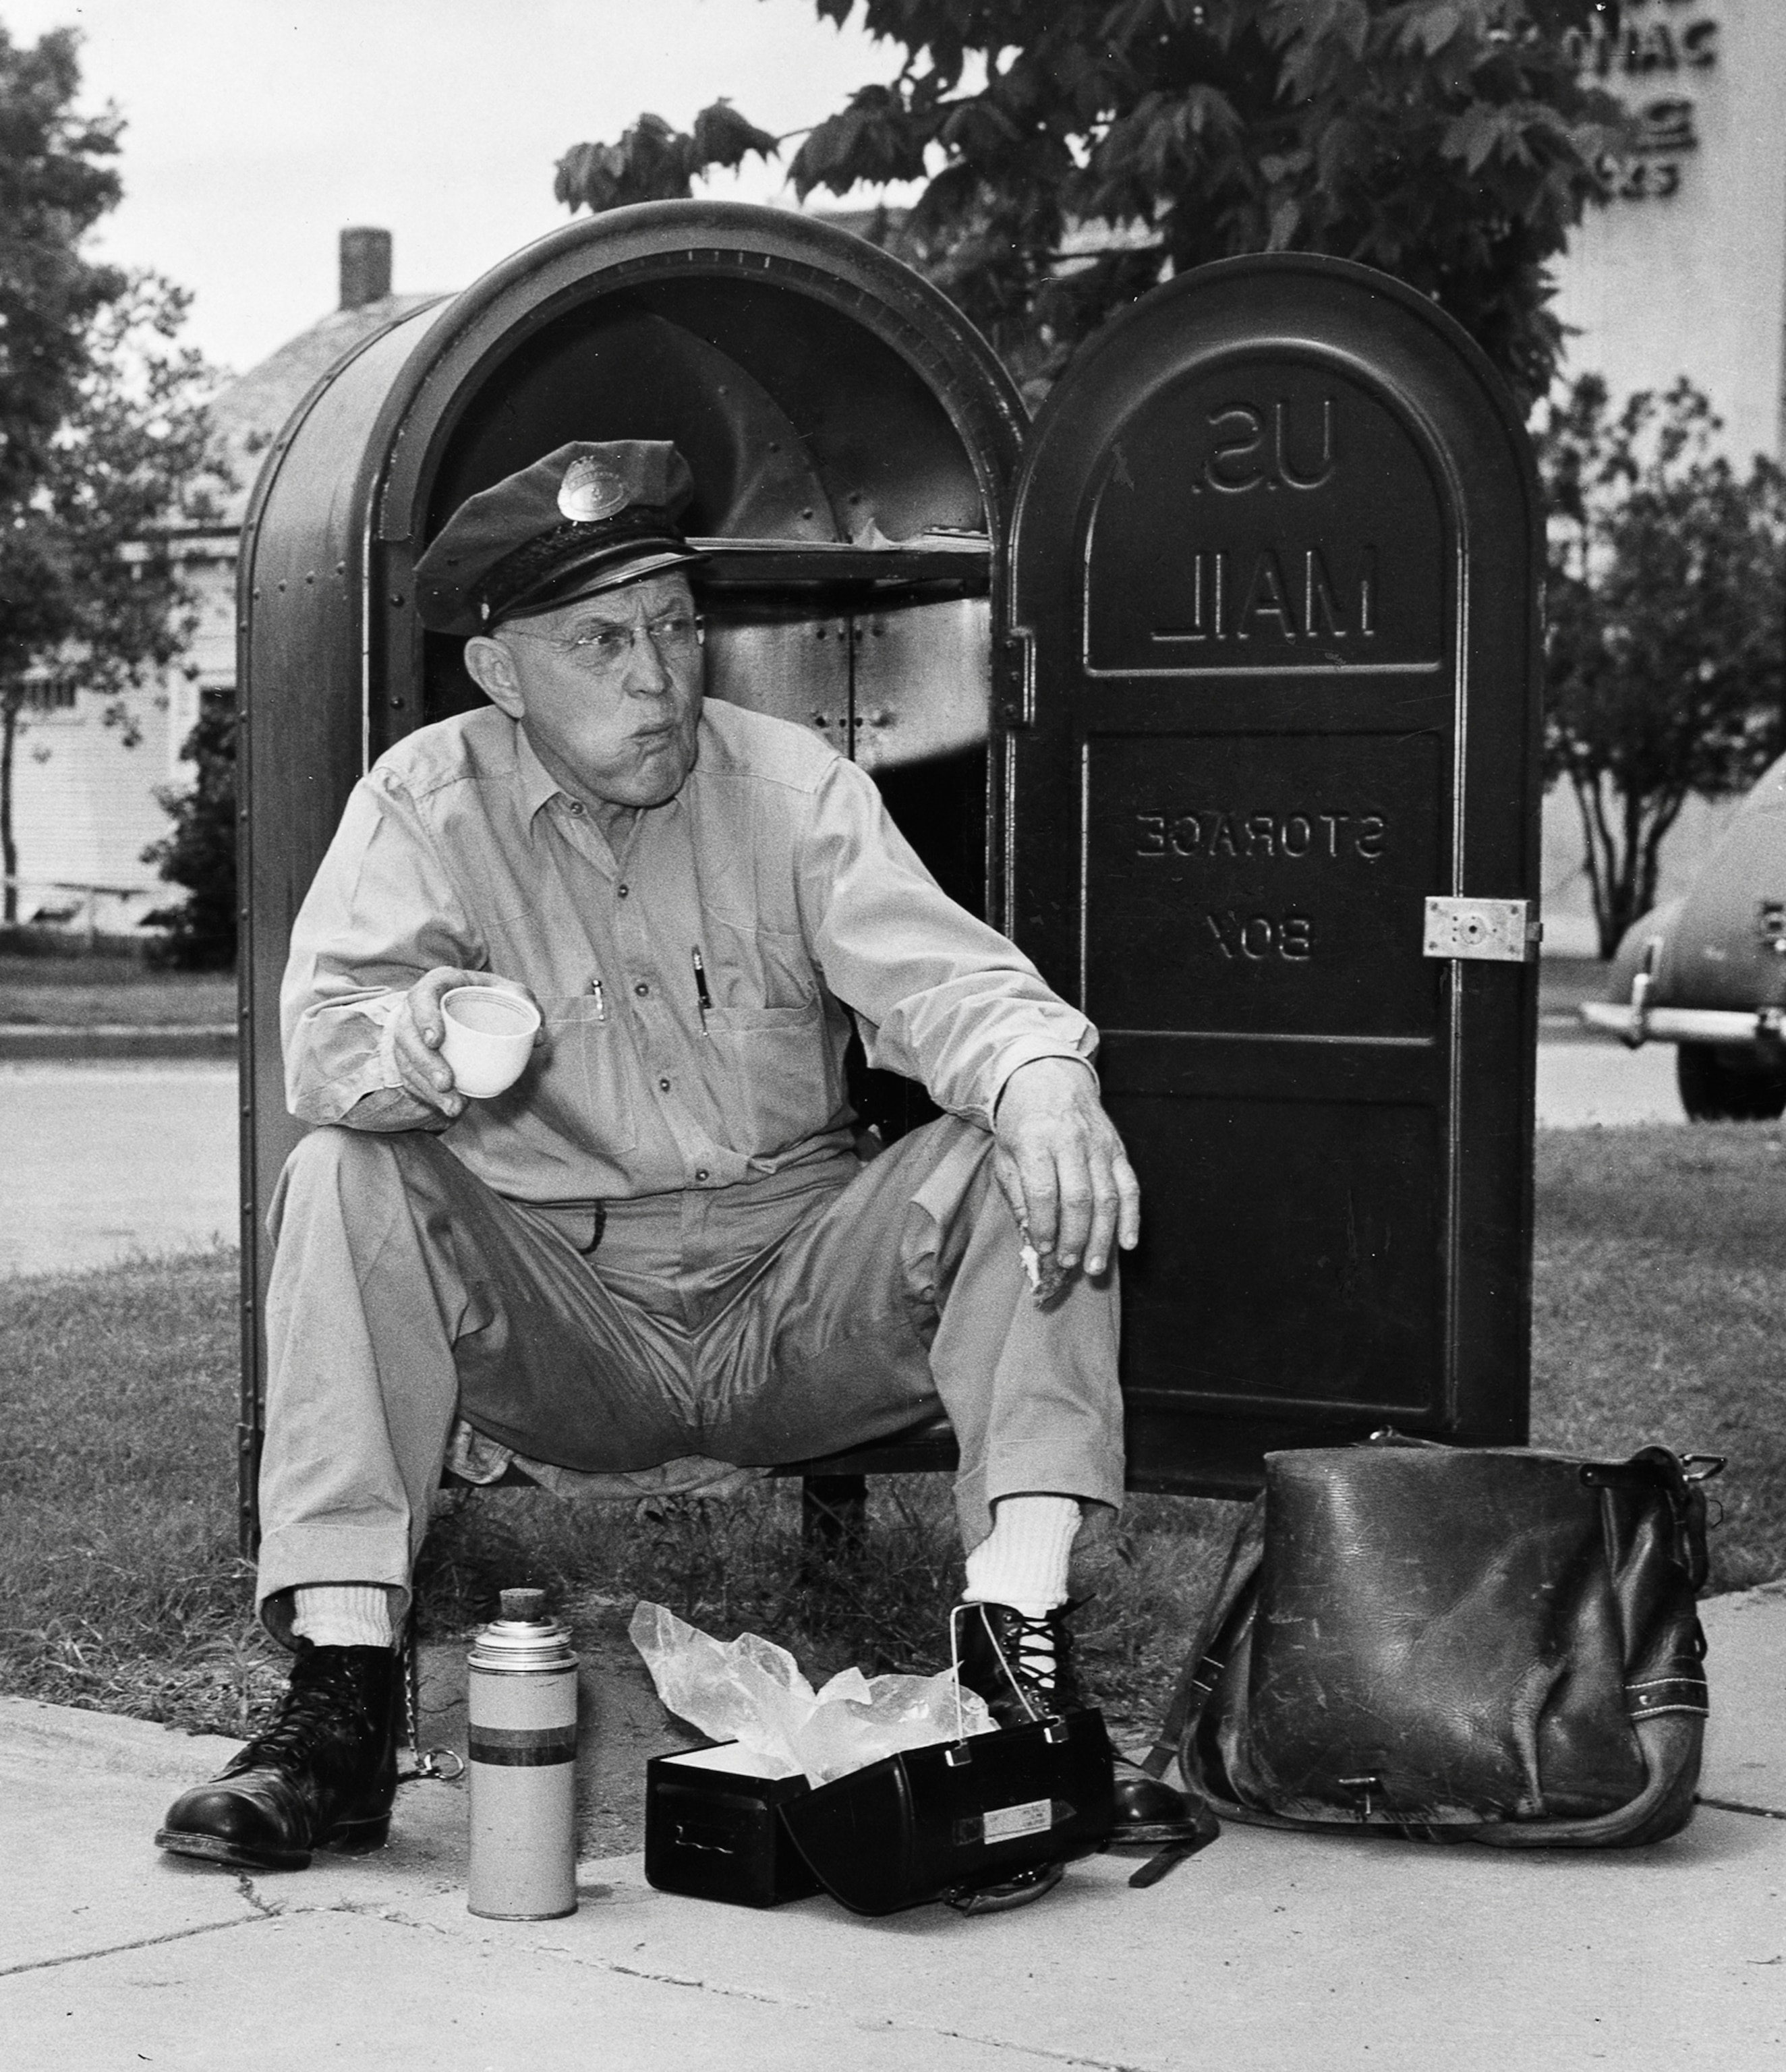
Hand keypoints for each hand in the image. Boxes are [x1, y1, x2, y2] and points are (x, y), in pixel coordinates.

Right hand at [388, 967, 540, 1118]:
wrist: (465, 1005)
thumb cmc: (487, 996)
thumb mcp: (507, 991)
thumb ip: (524, 1004)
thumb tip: (538, 1037)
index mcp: (438, 985)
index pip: (422, 996)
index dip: (424, 1017)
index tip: (436, 1040)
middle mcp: (415, 1009)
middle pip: (407, 1036)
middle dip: (425, 1063)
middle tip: (447, 1082)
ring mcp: (409, 1034)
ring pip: (406, 1062)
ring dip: (426, 1087)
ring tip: (453, 1106)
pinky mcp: (409, 1057)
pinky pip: (410, 1078)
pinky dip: (428, 1095)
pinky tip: (448, 1107)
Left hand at [991, 1057, 1140, 1279]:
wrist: (1048, 1076)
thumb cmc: (1021, 1120)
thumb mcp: (1005, 1153)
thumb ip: (1018, 1195)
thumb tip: (1031, 1239)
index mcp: (1037, 1140)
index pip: (1045, 1191)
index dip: (1046, 1225)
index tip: (1043, 1250)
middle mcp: (1072, 1142)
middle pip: (1079, 1198)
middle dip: (1075, 1237)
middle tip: (1070, 1264)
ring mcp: (1099, 1145)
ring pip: (1108, 1196)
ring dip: (1103, 1236)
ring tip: (1095, 1266)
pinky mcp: (1118, 1149)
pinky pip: (1130, 1186)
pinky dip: (1131, 1217)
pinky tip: (1127, 1242)